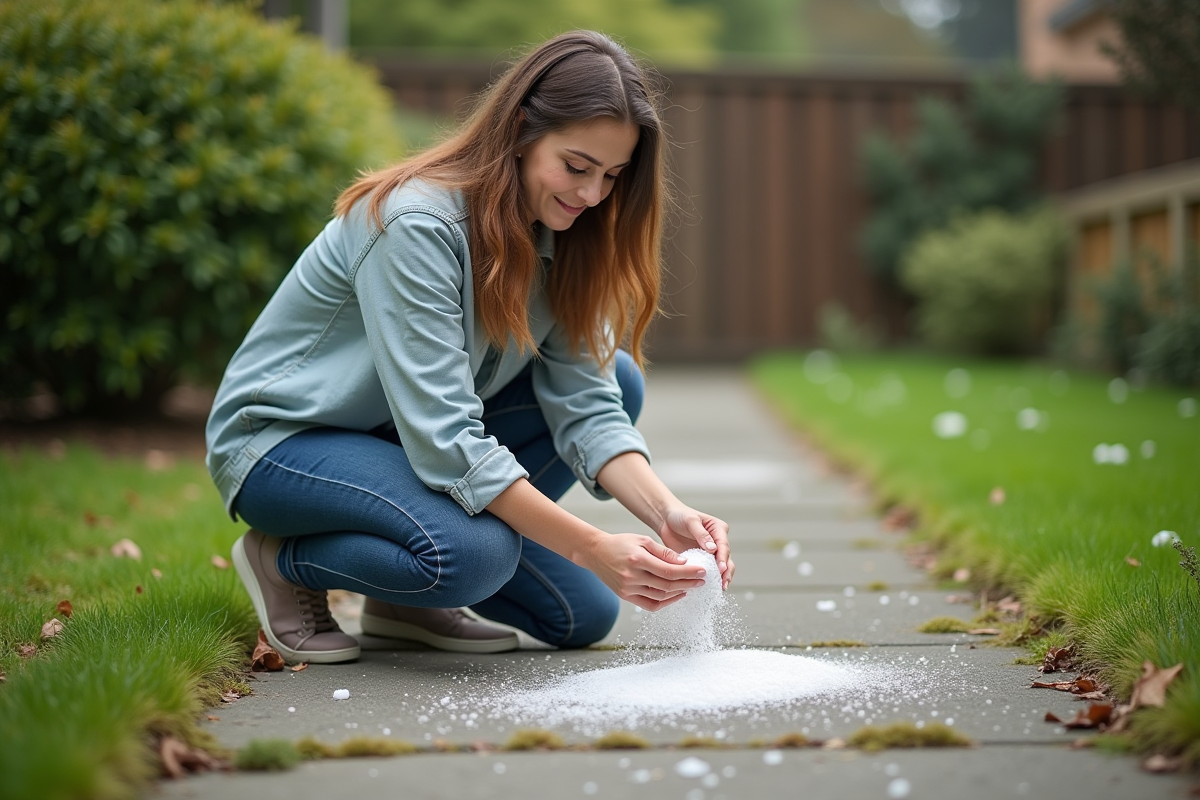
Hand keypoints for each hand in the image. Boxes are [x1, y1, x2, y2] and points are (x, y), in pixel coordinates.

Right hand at [583, 533, 709, 611]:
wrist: (596, 552)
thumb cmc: (621, 543)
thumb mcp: (642, 540)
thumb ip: (663, 552)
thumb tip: (683, 562)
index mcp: (638, 560)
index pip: (669, 570)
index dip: (688, 572)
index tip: (702, 571)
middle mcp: (632, 577)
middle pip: (667, 585)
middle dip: (688, 583)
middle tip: (702, 580)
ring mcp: (628, 589)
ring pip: (660, 596)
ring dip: (679, 593)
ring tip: (691, 586)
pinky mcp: (625, 596)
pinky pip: (650, 604)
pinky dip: (665, 602)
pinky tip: (676, 595)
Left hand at [657, 508, 734, 589]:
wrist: (666, 520)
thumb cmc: (679, 516)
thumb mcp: (690, 521)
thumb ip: (702, 534)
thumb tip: (713, 549)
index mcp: (718, 529)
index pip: (724, 545)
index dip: (723, 557)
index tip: (721, 568)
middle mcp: (717, 542)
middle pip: (726, 558)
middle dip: (726, 571)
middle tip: (723, 583)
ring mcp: (710, 552)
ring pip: (720, 567)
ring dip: (721, 577)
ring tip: (720, 588)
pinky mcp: (701, 560)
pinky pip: (707, 571)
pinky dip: (709, 578)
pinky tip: (708, 587)